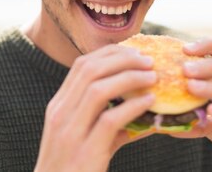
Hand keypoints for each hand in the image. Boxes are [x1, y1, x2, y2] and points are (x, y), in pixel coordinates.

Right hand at [34, 44, 157, 171]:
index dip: (110, 53)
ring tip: (153, 77)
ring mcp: (70, 133)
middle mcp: (60, 114)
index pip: (82, 66)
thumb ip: (110, 119)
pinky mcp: (85, 153)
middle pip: (90, 70)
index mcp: (59, 106)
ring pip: (98, 90)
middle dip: (122, 59)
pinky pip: (109, 120)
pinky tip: (149, 102)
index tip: (134, 52)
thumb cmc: (74, 168)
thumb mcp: (86, 138)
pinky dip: (132, 107)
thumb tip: (145, 104)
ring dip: (129, 78)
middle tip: (148, 60)